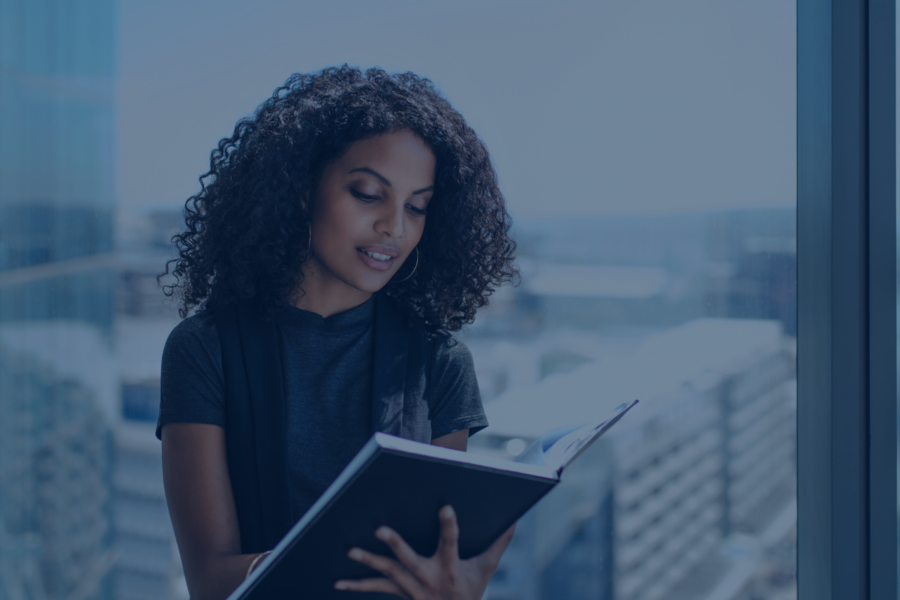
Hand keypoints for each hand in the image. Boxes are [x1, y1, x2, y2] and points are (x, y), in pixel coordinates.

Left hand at [334, 505, 515, 599]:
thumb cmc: (472, 589)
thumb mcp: (487, 567)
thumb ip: (499, 542)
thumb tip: (515, 517)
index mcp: (451, 568)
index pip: (451, 543)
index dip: (449, 526)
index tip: (445, 507)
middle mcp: (430, 578)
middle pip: (409, 560)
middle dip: (395, 545)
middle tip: (381, 529)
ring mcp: (412, 588)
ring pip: (388, 573)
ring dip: (369, 563)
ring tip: (352, 550)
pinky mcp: (401, 593)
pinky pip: (376, 590)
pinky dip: (358, 585)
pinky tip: (339, 581)